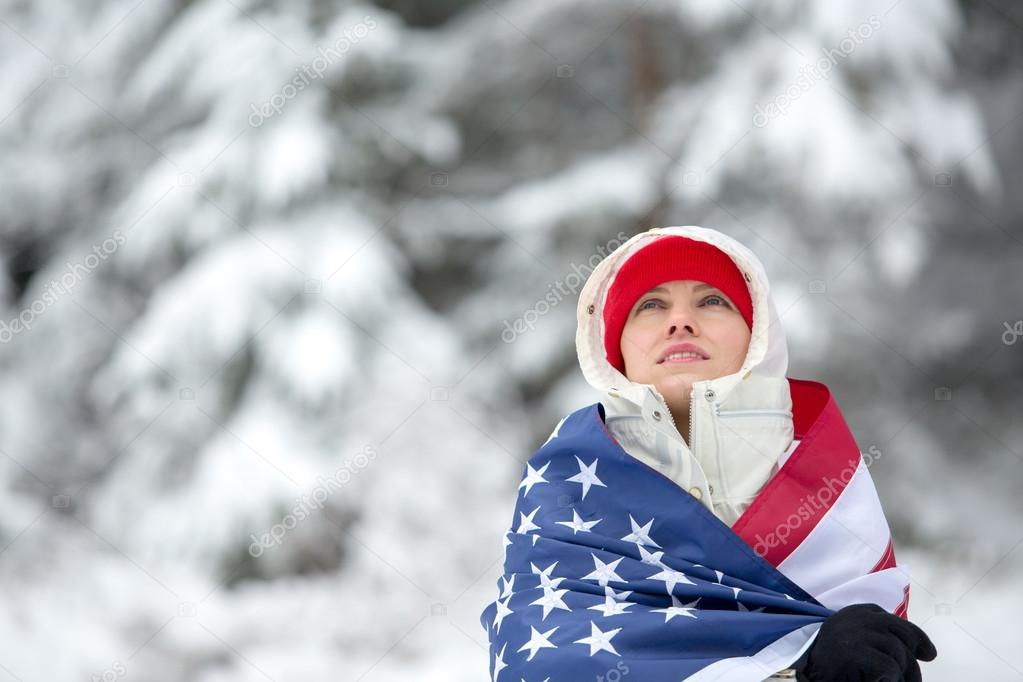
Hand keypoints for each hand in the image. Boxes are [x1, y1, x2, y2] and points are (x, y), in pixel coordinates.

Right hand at [793, 603, 936, 681]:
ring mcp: (857, 632)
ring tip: (888, 681)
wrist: (801, 668)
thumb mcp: (854, 640)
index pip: (897, 622)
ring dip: (900, 674)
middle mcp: (858, 618)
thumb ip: (878, 636)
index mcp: (857, 612)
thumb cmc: (830, 661)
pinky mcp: (856, 651)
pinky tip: (876, 681)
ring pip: (898, 653)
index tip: (928, 655)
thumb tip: (922, 652)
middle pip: (903, 634)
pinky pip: (889, 668)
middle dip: (912, 660)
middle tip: (912, 681)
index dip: (917, 639)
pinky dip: (889, 680)